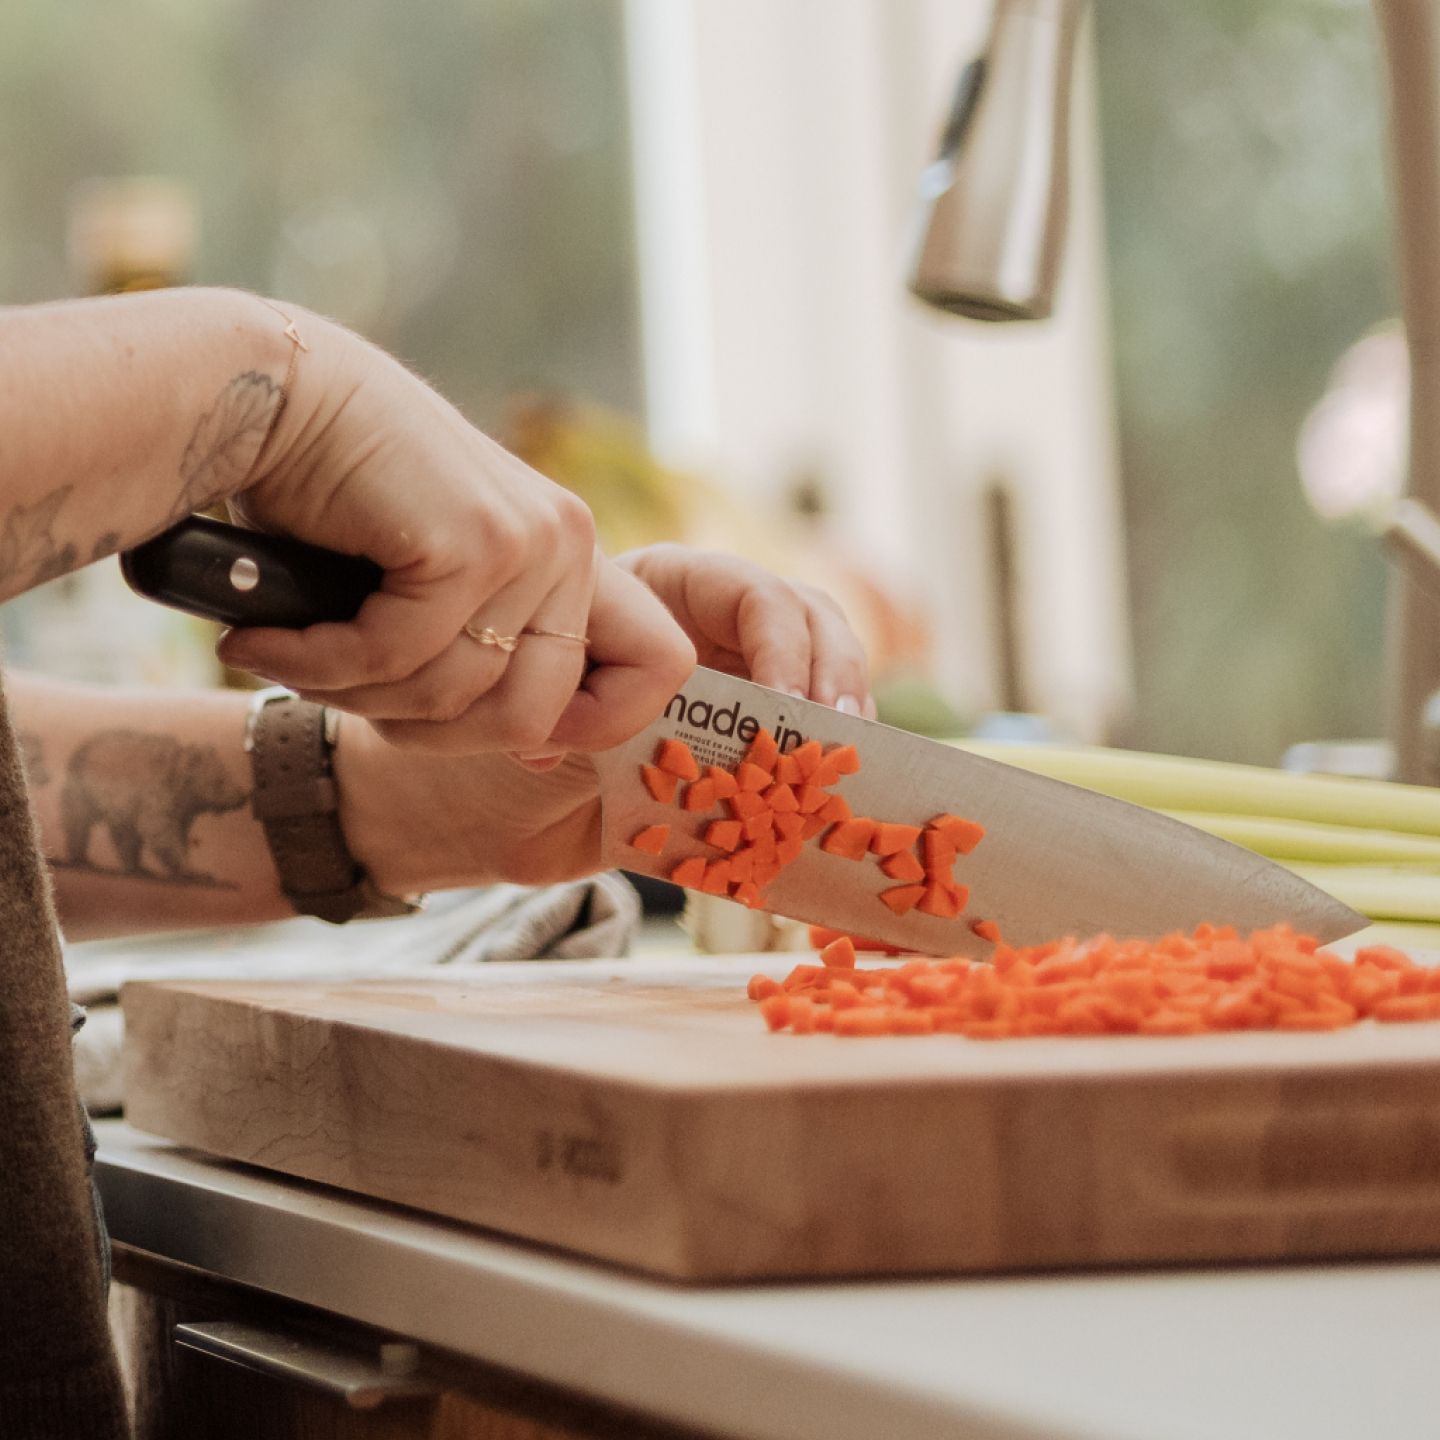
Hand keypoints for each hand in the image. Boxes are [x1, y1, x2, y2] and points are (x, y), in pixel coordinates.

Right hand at [216, 303, 694, 754]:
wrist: (276, 397)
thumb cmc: (338, 506)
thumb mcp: (437, 594)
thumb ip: (489, 662)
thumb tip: (542, 755)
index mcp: (574, 559)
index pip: (653, 670)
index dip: (587, 726)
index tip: (482, 729)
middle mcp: (571, 545)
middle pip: (531, 716)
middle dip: (428, 735)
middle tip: (348, 701)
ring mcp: (531, 540)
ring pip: (454, 696)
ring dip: (356, 698)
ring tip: (291, 658)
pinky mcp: (472, 540)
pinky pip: (397, 659)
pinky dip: (318, 666)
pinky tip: (264, 643)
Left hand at [338, 547, 874, 889]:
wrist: (457, 813)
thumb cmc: (483, 736)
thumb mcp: (535, 709)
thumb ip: (603, 713)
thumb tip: (683, 720)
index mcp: (655, 595)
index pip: (745, 593)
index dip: (773, 645)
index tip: (770, 706)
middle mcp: (703, 635)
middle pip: (804, 624)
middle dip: (827, 672)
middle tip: (828, 731)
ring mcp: (726, 697)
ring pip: (813, 685)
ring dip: (836, 724)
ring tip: (837, 767)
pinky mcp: (729, 764)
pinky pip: (788, 760)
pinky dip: (814, 779)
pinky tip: (820, 804)